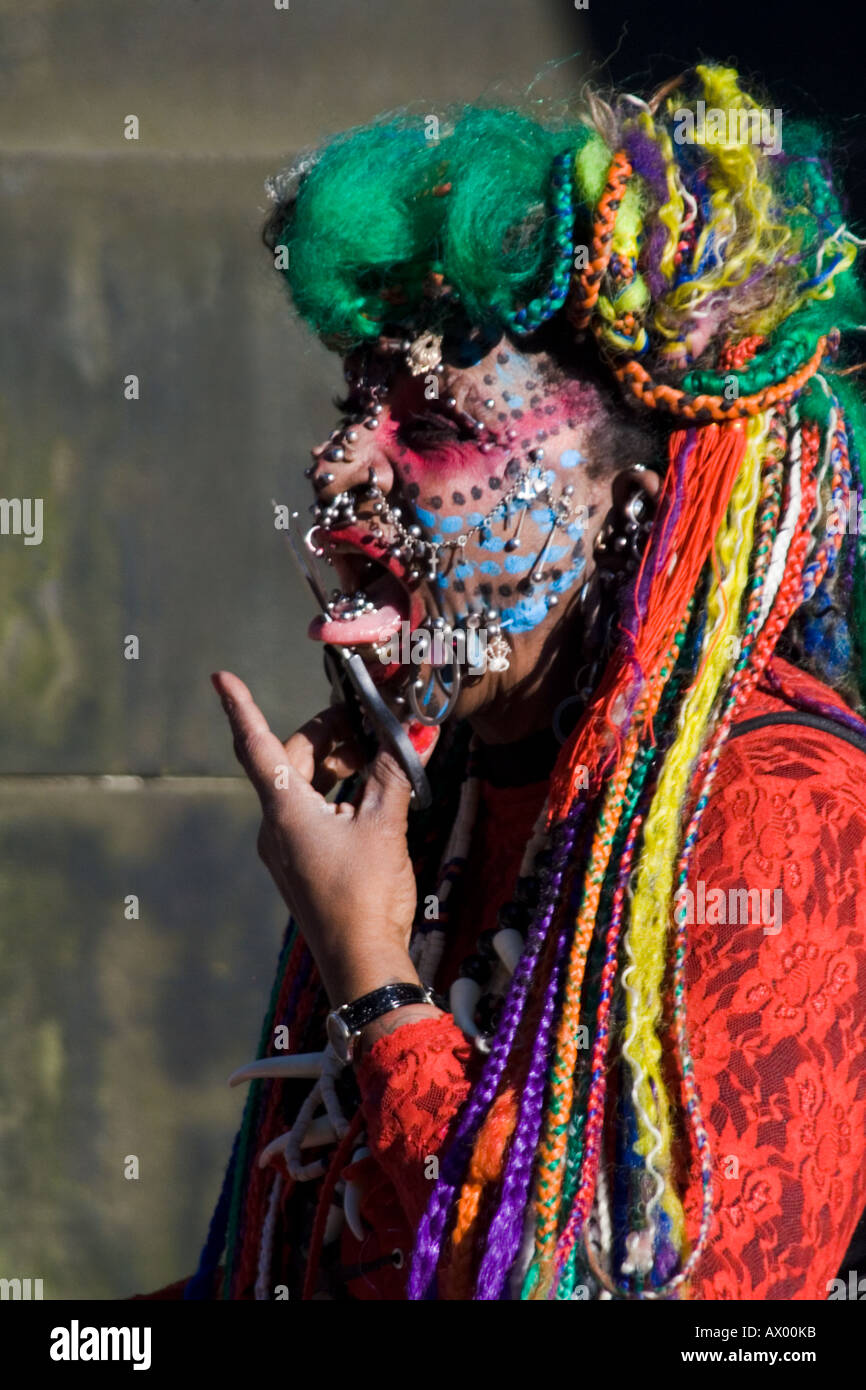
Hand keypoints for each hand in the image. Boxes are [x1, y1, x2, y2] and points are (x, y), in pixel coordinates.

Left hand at [211, 670, 439, 1008]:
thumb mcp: (386, 825)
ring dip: (333, 762)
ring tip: (373, 749)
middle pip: (288, 761)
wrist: (361, 963)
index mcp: (284, 810)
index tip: (221, 676)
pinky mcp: (302, 864)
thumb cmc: (367, 895)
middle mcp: (275, 826)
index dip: (239, 706)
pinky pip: (310, 812)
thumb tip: (411, 733)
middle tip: (363, 714)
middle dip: (323, 732)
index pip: (256, 744)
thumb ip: (394, 773)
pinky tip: (369, 790)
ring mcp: (285, 848)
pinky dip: (335, 791)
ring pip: (300, 786)